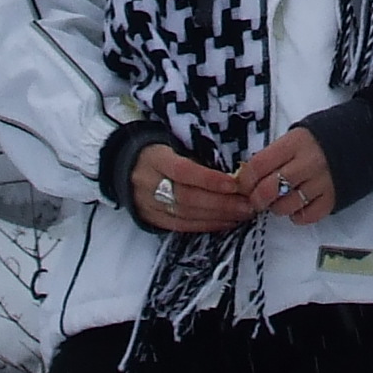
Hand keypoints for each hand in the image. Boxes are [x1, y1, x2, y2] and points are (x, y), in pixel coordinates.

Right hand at [126, 144, 251, 234]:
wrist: (124, 166)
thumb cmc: (159, 151)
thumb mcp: (173, 145)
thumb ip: (197, 157)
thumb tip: (233, 170)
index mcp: (155, 159)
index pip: (183, 171)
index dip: (209, 179)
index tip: (235, 184)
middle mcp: (149, 184)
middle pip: (186, 198)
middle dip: (220, 203)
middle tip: (247, 204)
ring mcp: (148, 205)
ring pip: (185, 215)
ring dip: (217, 216)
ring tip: (242, 214)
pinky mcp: (151, 220)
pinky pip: (181, 227)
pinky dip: (206, 226)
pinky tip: (225, 222)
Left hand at [235, 128, 337, 225]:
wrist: (360, 141)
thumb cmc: (320, 140)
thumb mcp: (295, 137)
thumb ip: (274, 155)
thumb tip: (248, 178)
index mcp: (295, 143)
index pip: (258, 165)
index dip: (245, 180)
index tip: (244, 185)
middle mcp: (307, 163)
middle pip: (268, 189)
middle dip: (256, 199)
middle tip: (257, 198)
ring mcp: (321, 182)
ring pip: (285, 206)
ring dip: (276, 208)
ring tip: (280, 199)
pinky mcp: (332, 199)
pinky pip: (305, 217)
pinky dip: (297, 215)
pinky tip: (298, 204)